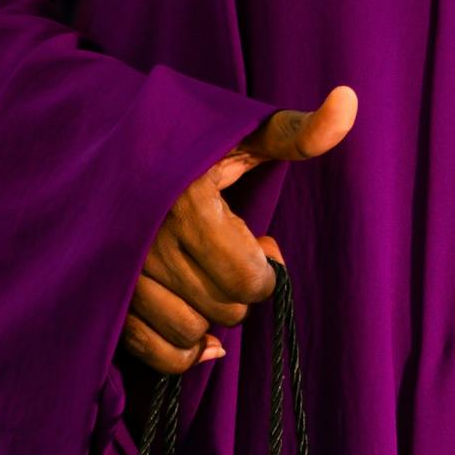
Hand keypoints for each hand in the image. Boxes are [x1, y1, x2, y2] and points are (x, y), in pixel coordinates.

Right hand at [120, 86, 357, 373]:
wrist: (104, 147)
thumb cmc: (187, 142)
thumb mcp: (242, 133)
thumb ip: (297, 131)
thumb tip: (349, 101)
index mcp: (185, 202)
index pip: (247, 278)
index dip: (265, 269)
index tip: (257, 244)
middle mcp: (147, 243)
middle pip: (225, 309)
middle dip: (239, 291)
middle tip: (228, 258)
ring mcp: (121, 276)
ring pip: (190, 333)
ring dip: (209, 316)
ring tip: (203, 281)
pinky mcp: (106, 301)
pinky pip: (155, 353)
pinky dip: (181, 350)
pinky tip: (193, 324)